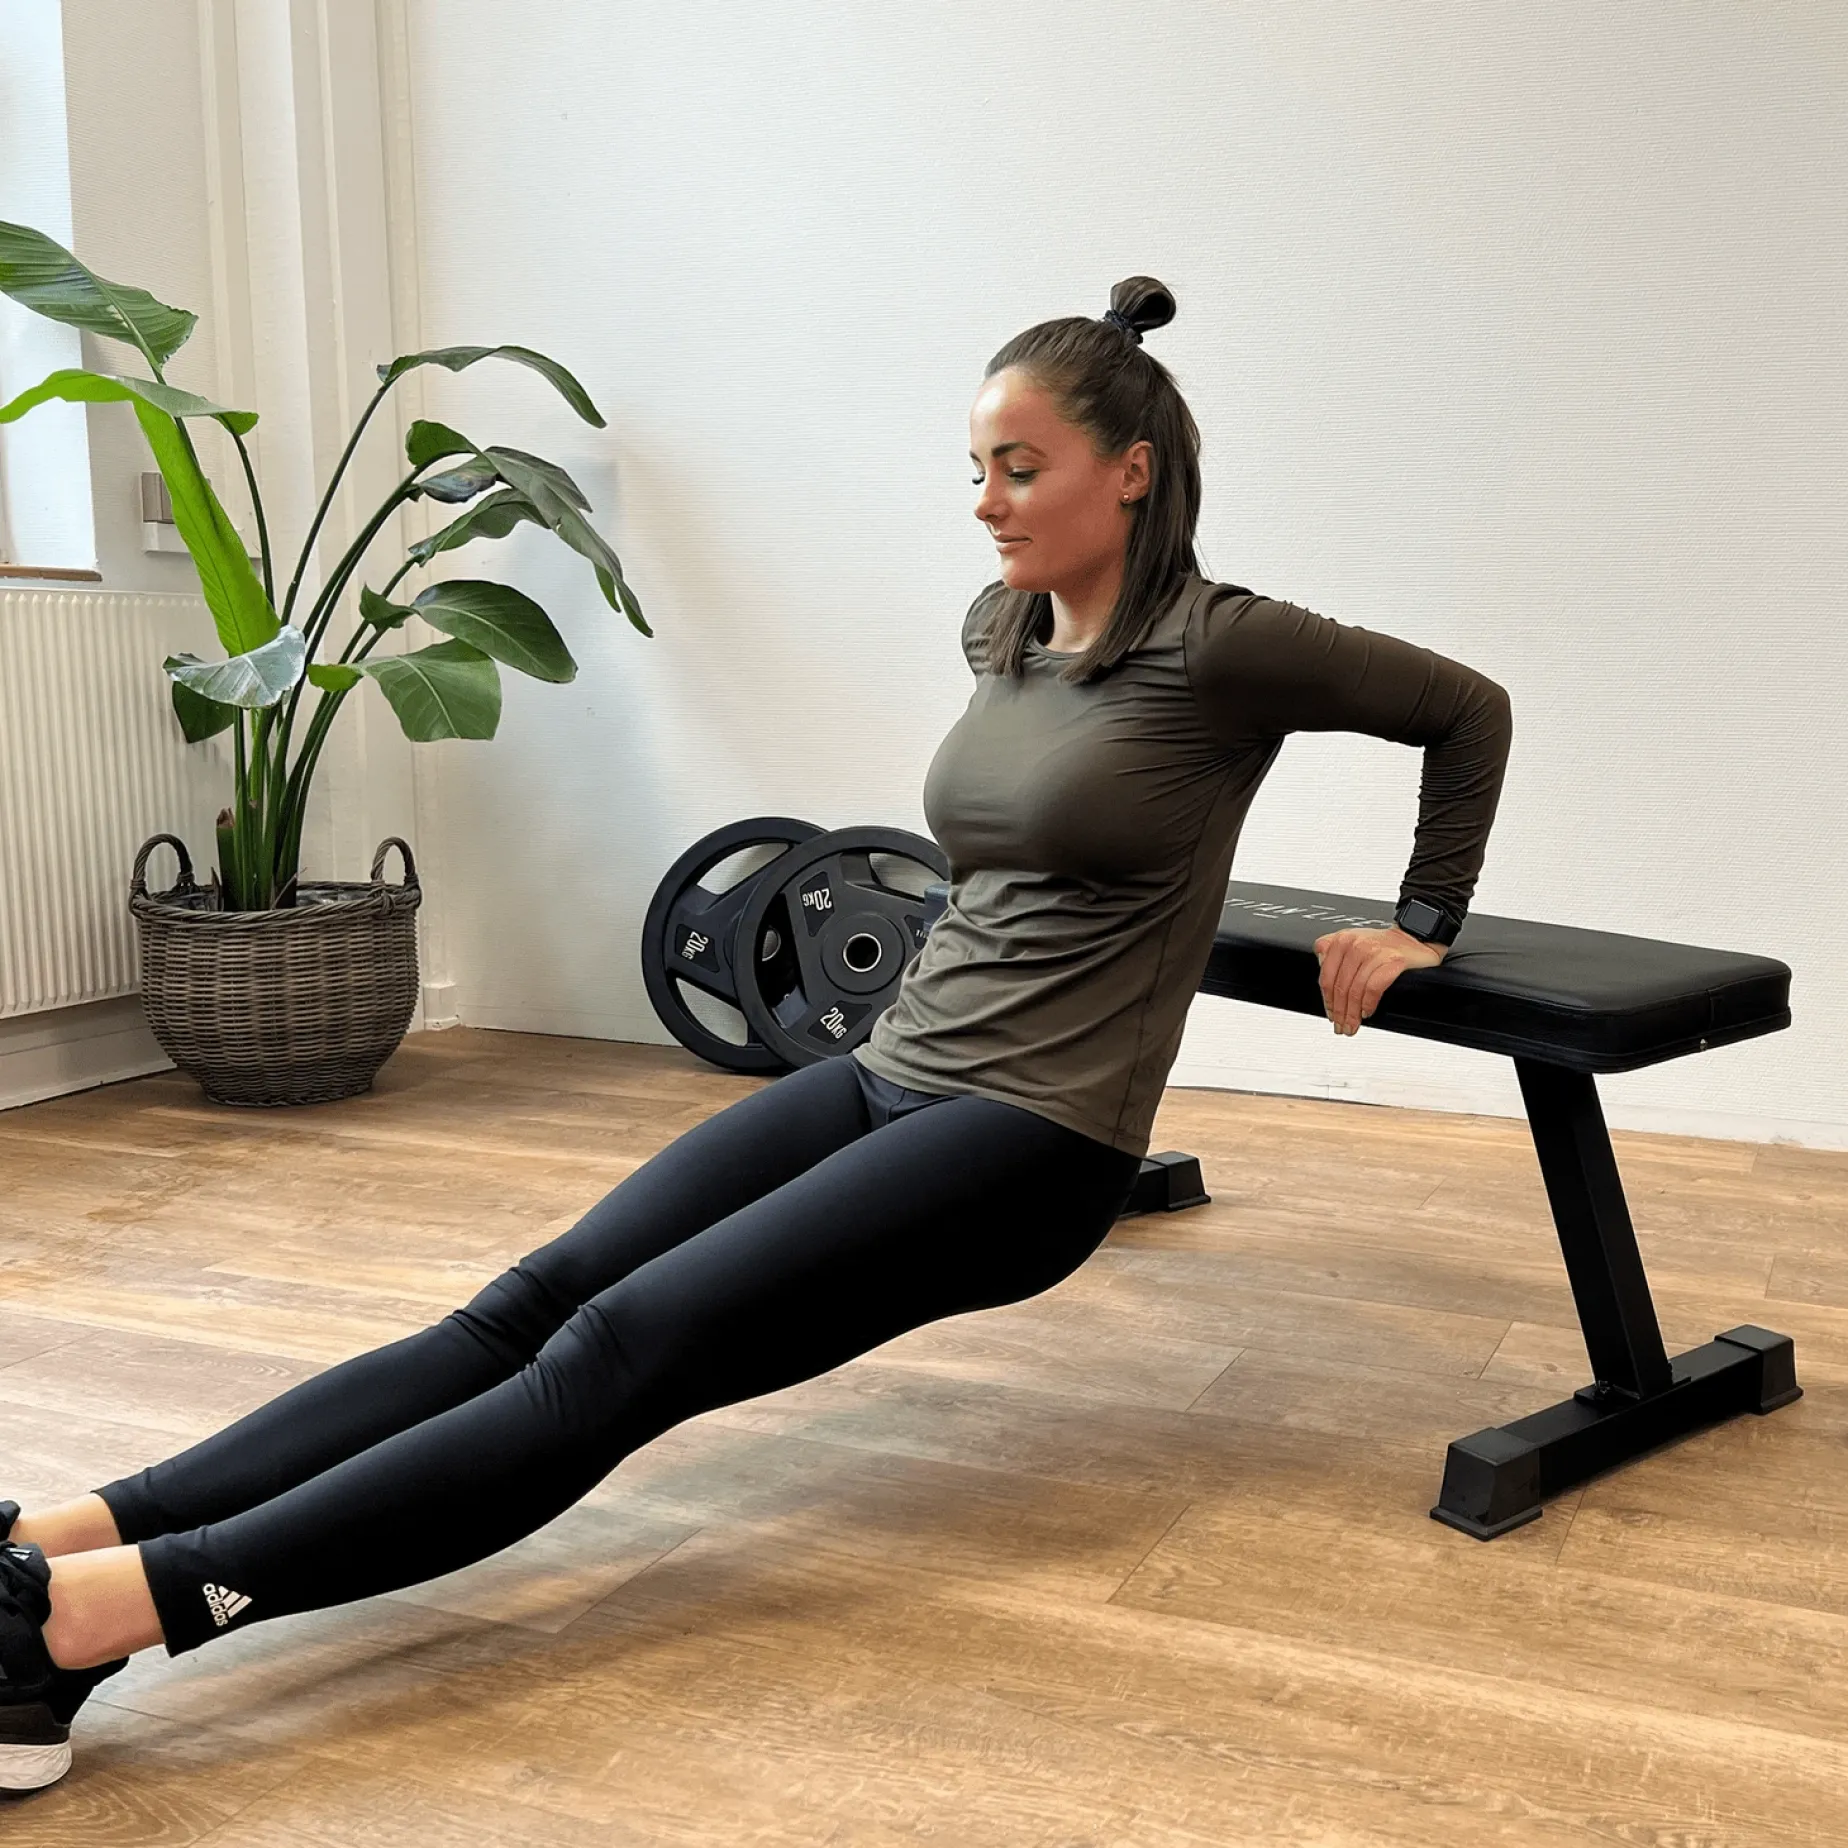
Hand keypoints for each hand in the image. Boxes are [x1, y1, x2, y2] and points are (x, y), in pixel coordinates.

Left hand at [1311, 925, 1445, 1034]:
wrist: (1414, 939)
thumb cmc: (1384, 945)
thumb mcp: (1353, 943)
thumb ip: (1332, 955)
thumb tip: (1323, 980)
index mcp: (1342, 941)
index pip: (1327, 977)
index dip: (1326, 1000)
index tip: (1330, 1014)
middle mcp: (1355, 944)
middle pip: (1340, 987)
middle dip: (1339, 1012)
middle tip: (1341, 1026)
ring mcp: (1374, 952)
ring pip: (1355, 990)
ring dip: (1352, 1014)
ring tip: (1352, 1025)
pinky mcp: (1392, 961)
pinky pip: (1373, 988)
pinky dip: (1368, 1004)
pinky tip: (1366, 1012)